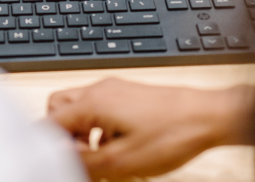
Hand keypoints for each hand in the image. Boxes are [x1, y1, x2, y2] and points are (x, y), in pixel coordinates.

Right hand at [47, 78, 252, 180]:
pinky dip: (98, 130)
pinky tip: (117, 150)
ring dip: (81, 135)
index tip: (58, 164)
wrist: (207, 117)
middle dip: (62, 136)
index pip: (49, 120)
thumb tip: (56, 161)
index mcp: (93, 102)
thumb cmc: (170, 134)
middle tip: (78, 161)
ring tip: (100, 161)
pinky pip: (100, 110)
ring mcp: (116, 90)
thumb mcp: (120, 161)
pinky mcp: (129, 95)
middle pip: (60, 108)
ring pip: (81, 109)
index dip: (48, 147)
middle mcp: (101, 90)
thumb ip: (83, 161)